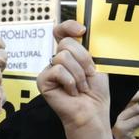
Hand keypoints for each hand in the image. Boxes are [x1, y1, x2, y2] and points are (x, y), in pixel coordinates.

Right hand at [38, 21, 112, 138]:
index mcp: (70, 54)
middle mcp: (57, 60)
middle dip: (83, 60)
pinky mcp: (42, 80)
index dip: (69, 26)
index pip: (62, 31)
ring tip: (80, 87)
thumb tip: (82, 32)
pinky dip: (70, 82)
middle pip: (66, 44)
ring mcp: (48, 70)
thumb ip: (87, 49)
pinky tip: (71, 92)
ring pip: (63, 57)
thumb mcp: (96, 65)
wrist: (91, 112)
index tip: (82, 31)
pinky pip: (58, 70)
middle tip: (88, 76)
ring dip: (78, 74)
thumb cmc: (95, 92)